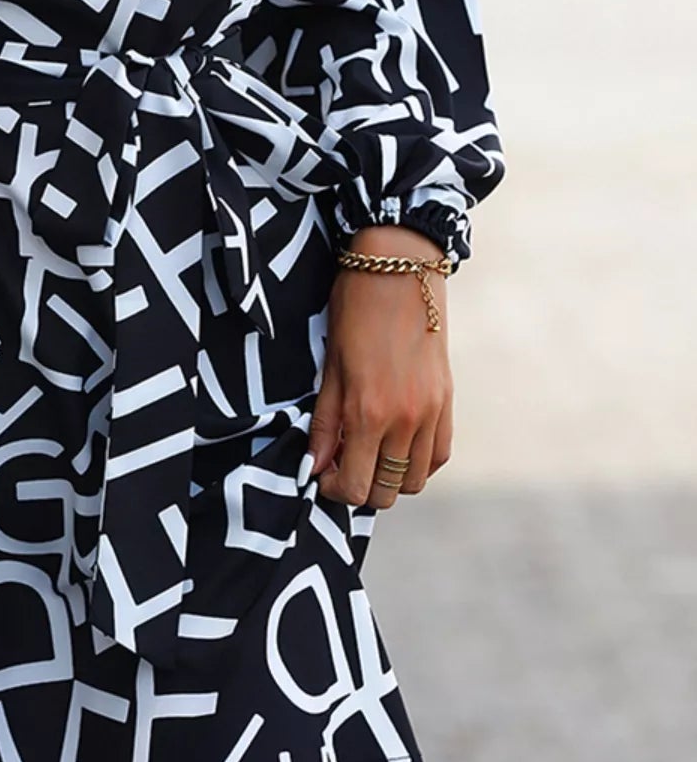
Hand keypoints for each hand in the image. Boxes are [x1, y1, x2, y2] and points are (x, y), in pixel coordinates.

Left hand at [308, 225, 453, 509]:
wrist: (400, 269)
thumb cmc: (354, 311)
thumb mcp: (329, 367)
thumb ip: (324, 423)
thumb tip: (315, 467)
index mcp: (368, 412)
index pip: (355, 487)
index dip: (334, 491)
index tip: (324, 475)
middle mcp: (406, 420)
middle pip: (386, 492)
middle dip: (361, 488)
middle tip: (343, 465)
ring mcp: (431, 412)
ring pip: (414, 480)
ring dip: (389, 477)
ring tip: (369, 453)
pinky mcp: (447, 401)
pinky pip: (438, 455)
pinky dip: (417, 461)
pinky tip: (396, 444)